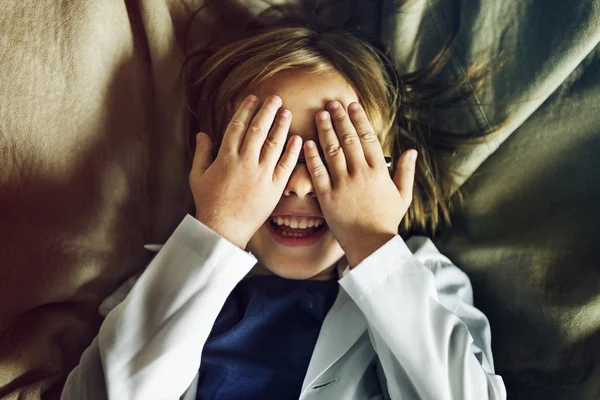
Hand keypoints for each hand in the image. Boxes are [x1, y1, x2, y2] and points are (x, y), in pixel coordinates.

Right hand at [189, 94, 301, 248]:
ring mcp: (261, 175)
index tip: (253, 98)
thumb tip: (202, 133)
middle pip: (258, 130)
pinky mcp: (274, 188)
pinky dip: (292, 151)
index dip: (246, 109)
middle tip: (276, 98)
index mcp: (226, 157)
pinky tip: (298, 139)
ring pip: (274, 144)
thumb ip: (201, 153)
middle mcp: (245, 162)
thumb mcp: (198, 176)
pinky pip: (286, 166)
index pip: (238, 126)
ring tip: (287, 112)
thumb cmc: (208, 203)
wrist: (224, 228)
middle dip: (267, 111)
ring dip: (281, 126)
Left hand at [304, 101, 417, 267]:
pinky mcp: (327, 197)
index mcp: (379, 171)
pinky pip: (318, 172)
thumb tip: (411, 150)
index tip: (352, 105)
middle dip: (340, 119)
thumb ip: (406, 172)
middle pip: (348, 139)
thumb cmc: (386, 220)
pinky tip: (307, 142)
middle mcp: (361, 174)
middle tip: (332, 103)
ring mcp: (343, 184)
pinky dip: (312, 156)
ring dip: (325, 131)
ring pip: (332, 151)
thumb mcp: (402, 196)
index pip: (368, 138)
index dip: (359, 119)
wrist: (370, 243)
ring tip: (319, 115)